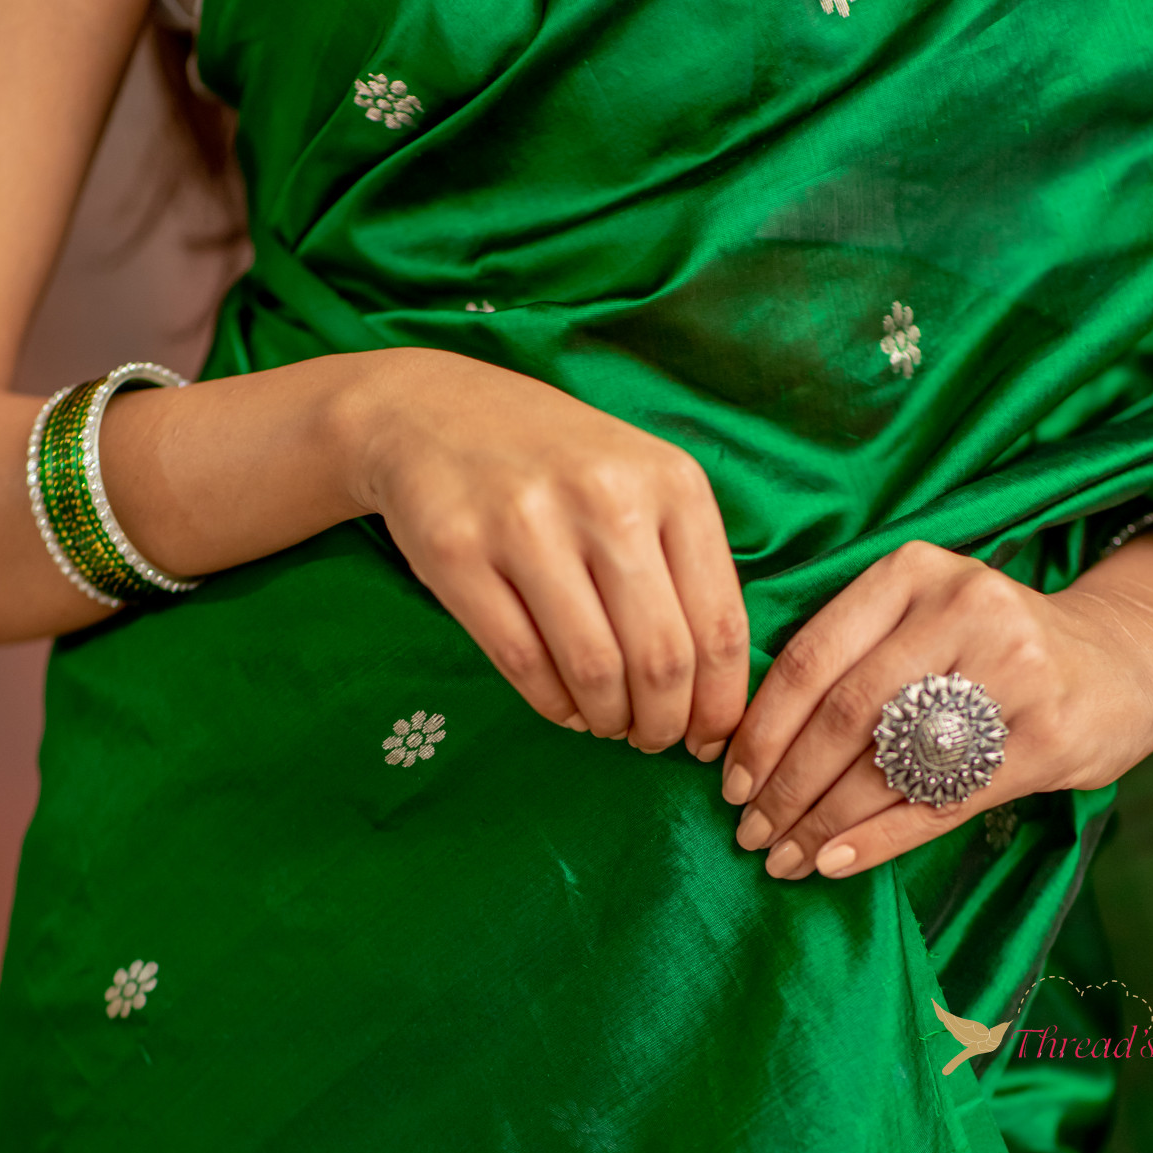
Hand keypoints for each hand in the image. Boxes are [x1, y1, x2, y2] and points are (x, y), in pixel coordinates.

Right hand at [350, 350, 749, 755]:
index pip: (719, 625)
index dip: (719, 705)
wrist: (433, 412)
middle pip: (661, 658)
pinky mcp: (458, 552)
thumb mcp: (641, 485)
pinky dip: (553, 705)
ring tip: (609, 724)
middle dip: (664, 724)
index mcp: (671, 482)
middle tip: (654, 740)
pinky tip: (565, 708)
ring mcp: (527, 522)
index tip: (708, 739)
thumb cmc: (558, 465)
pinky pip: (523, 662)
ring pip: (594, 669)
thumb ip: (684, 569)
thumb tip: (714, 695)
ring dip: (608, 720)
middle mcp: (605, 497)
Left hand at [719, 529, 1152, 878]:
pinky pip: (939, 802)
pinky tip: (834, 863)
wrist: (1120, 662)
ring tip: (782, 857)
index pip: (811, 658)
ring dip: (822, 823)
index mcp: (914, 571)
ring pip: (888, 764)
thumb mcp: (922, 618)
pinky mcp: (1043, 736)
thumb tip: (743, 743)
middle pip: (844, 716)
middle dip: (785, 786)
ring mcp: (1011, 672)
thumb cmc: (991, 650)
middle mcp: (963, 609)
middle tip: (749, 832)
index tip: (727, 780)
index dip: (760, 730)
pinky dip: (877, 840)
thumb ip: (849, 656)